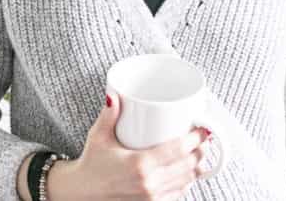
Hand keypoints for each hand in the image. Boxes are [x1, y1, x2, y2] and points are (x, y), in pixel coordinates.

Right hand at [47, 90, 211, 199]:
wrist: (82, 194)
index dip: (195, 139)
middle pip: (188, 166)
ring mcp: (152, 198)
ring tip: (199, 153)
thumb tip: (114, 94)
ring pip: (186, 182)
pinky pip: (178, 195)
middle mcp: (149, 184)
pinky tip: (188, 172)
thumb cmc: (91, 165)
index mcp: (140, 165)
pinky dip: (186, 183)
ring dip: (196, 167)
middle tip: (204, 138)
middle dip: (200, 151)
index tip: (202, 129)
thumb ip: (108, 114)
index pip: (178, 150)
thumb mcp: (98, 136)